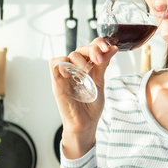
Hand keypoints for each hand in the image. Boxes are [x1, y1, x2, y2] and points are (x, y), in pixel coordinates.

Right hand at [49, 39, 118, 158]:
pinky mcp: (57, 81)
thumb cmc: (91, 106)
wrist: (85, 123)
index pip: (91, 47)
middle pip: (80, 48)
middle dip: (92, 50)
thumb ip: (103, 65)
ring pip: (70, 54)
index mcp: (87, 67)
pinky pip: (55, 64)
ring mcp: (66, 74)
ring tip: (87, 71)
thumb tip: (112, 49)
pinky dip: (63, 64)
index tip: (109, 48)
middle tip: (99, 59)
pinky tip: (72, 73)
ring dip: (80, 59)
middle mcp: (76, 68)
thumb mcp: (100, 83)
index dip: (98, 43)